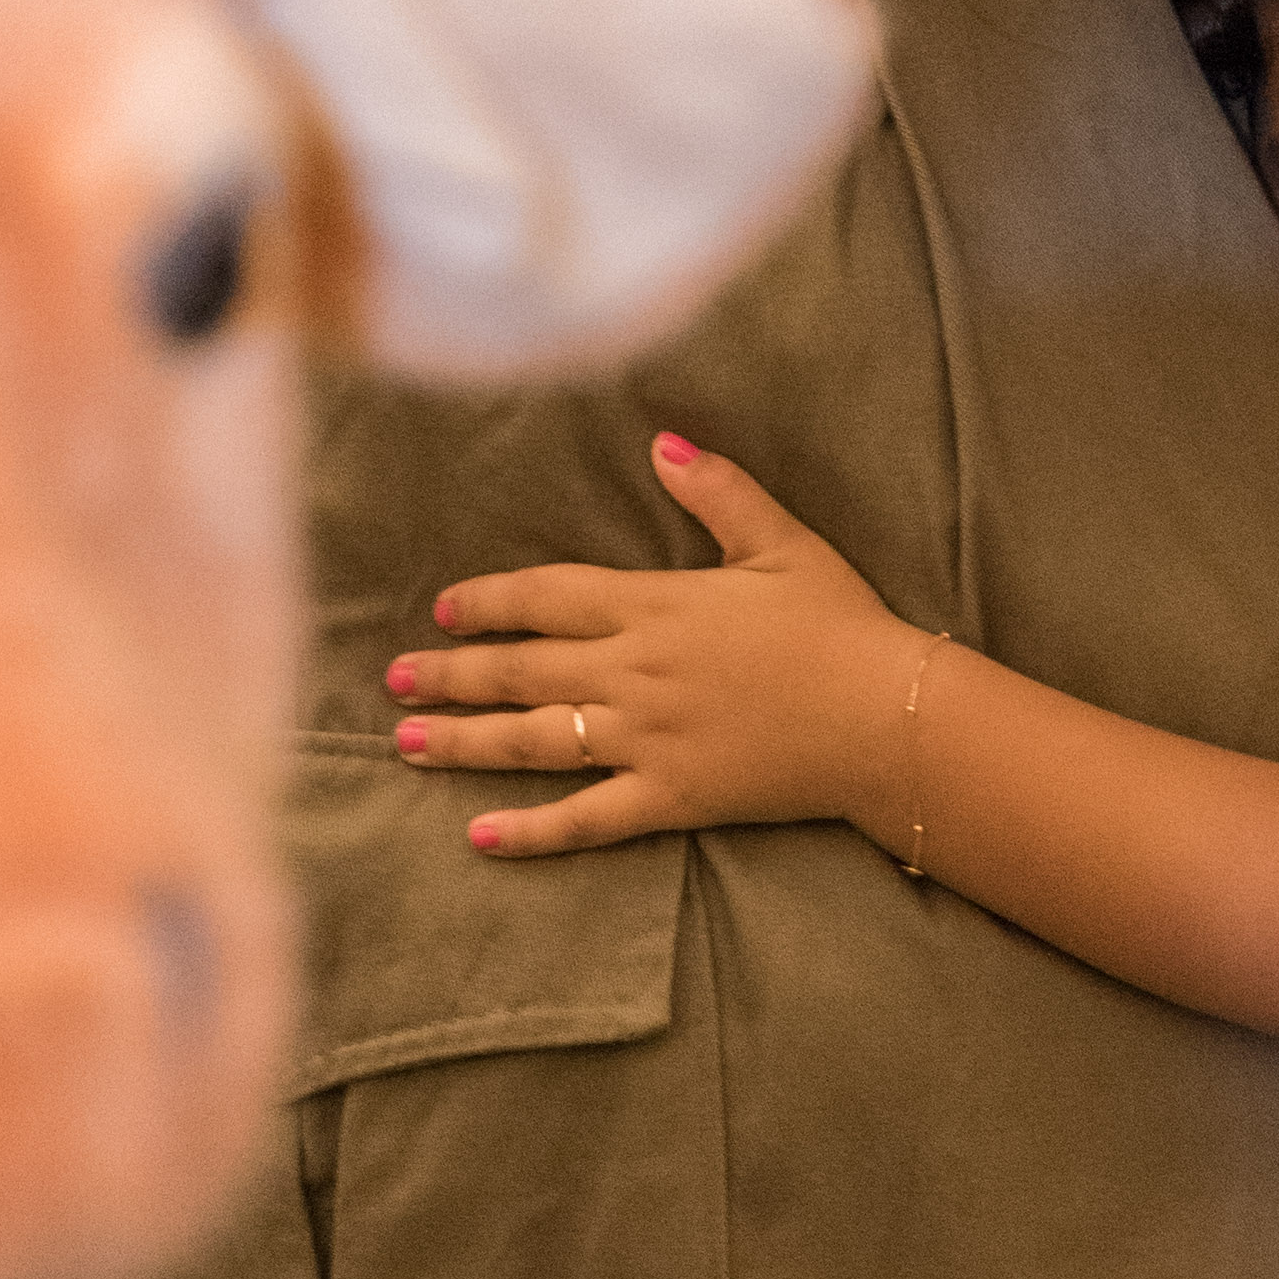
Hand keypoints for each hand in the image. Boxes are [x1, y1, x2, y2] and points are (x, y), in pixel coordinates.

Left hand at [383, 453, 907, 861]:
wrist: (884, 715)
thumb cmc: (841, 625)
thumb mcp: (782, 543)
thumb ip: (717, 491)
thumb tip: (662, 441)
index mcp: (654, 604)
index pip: (546, 597)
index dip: (489, 602)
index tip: (443, 608)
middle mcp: (633, 671)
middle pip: (520, 669)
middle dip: (450, 673)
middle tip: (394, 680)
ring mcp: (646, 738)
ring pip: (533, 739)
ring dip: (464, 741)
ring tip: (407, 743)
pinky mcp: (670, 797)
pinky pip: (585, 819)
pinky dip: (529, 830)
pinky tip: (478, 836)